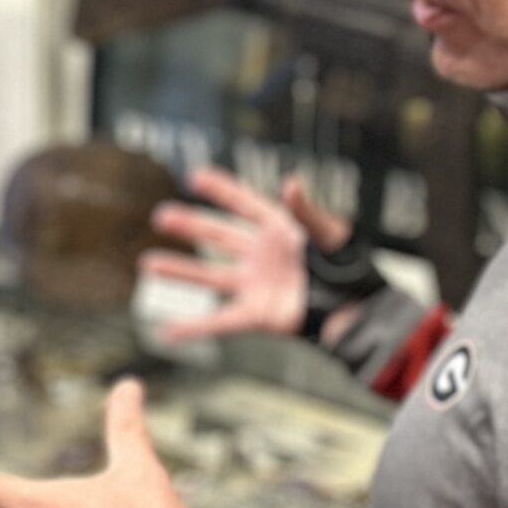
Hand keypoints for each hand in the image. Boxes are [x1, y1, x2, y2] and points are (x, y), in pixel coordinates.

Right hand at [138, 168, 349, 342]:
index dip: (221, 190)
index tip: (195, 176)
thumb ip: (306, 210)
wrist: (357, 310)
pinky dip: (194, 328)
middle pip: (218, 236)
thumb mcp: (331, 233)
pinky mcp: (256, 315)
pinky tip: (168, 331)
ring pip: (210, 276)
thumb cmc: (350, 268)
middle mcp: (261, 255)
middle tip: (162, 216)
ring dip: (180, 271)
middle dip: (190, 225)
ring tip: (149, 264)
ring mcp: (255, 285)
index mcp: (279, 229)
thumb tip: (290, 182)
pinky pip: (219, 322)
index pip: (244, 204)